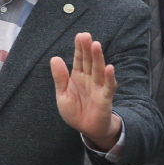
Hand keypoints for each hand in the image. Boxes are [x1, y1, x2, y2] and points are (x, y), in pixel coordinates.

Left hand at [50, 31, 121, 149]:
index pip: (79, 59)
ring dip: (98, 58)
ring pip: (98, 70)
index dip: (79, 48)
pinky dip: (109, 78)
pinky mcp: (105, 97)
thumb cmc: (75, 111)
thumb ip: (60, 78)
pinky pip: (108, 86)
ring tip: (96, 45)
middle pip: (89, 61)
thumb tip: (55, 58)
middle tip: (86, 36)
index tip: (80, 35)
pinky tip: (109, 68)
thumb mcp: (62, 95)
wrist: (87, 129)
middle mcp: (89, 79)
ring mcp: (98, 87)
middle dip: (88, 49)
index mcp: (78, 77)